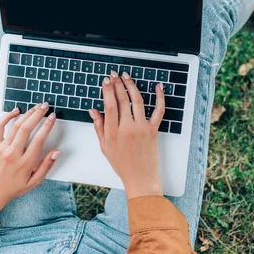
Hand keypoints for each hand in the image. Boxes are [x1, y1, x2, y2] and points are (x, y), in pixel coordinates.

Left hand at [0, 103, 59, 214]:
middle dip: (37, 115)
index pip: (38, 140)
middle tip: (45, 106)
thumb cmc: (14, 188)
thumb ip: (46, 166)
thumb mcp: (34, 182)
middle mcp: (13, 154)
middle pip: (26, 129)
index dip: (47, 126)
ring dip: (27, 114)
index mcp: (25, 163)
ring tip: (35, 107)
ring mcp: (2, 149)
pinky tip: (15, 111)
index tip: (52, 117)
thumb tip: (56, 152)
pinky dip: (6, 116)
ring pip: (15, 126)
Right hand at [89, 71, 164, 198]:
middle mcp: (127, 128)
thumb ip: (99, 127)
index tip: (106, 81)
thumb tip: (93, 110)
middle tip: (114, 75)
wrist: (140, 178)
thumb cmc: (122, 164)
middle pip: (122, 100)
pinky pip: (159, 111)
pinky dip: (160, 98)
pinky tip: (158, 87)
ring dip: (132, 86)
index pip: (109, 105)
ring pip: (137, 101)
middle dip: (117, 84)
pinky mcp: (153, 130)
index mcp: (113, 133)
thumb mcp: (105, 147)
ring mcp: (142, 128)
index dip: (107, 90)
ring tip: (127, 76)